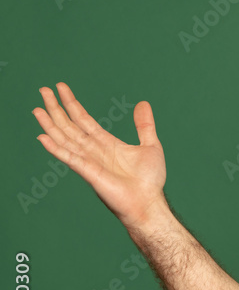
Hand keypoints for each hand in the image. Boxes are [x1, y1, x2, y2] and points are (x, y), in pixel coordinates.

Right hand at [32, 82, 166, 229]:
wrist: (149, 202)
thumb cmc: (150, 180)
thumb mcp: (151, 145)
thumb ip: (144, 125)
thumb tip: (143, 103)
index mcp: (106, 143)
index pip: (84, 119)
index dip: (72, 104)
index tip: (61, 87)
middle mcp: (94, 151)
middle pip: (70, 126)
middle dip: (56, 108)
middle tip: (43, 89)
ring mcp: (89, 161)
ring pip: (65, 139)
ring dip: (51, 124)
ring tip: (37, 108)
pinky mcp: (89, 173)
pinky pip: (70, 158)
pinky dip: (56, 148)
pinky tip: (43, 137)